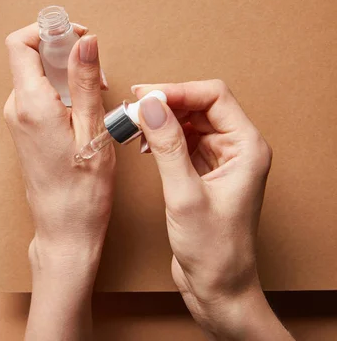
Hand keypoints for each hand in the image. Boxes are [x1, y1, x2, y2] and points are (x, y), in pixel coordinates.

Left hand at [5, 23, 113, 340]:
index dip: (47, 30)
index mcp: (31, 104)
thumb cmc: (82, 190)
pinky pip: (38, 96)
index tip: (76, 34)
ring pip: (38, 77)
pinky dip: (61, 92)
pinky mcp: (24, 131)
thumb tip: (84, 40)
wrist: (65, 230)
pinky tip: (83, 112)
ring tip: (95, 96)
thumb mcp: (93, 130)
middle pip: (31, 57)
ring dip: (66, 75)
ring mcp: (17, 121)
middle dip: (65, 53)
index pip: (20, 44)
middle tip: (96, 72)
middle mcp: (16, 109)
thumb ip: (86, 80)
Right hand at [134, 80, 291, 339]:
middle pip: (200, 106)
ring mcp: (219, 160)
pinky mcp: (203, 172)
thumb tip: (150, 106)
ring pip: (188, 122)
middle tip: (131, 108)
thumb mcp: (185, 195)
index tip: (144, 96)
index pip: (214, 97)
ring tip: (132, 125)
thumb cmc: (214, 250)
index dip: (177, 91)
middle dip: (165, 104)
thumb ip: (168, 147)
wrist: (218, 287)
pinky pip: (181, 142)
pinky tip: (143, 145)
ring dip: (160, 120)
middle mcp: (236, 149)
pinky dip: (161, 138)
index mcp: (246, 148)